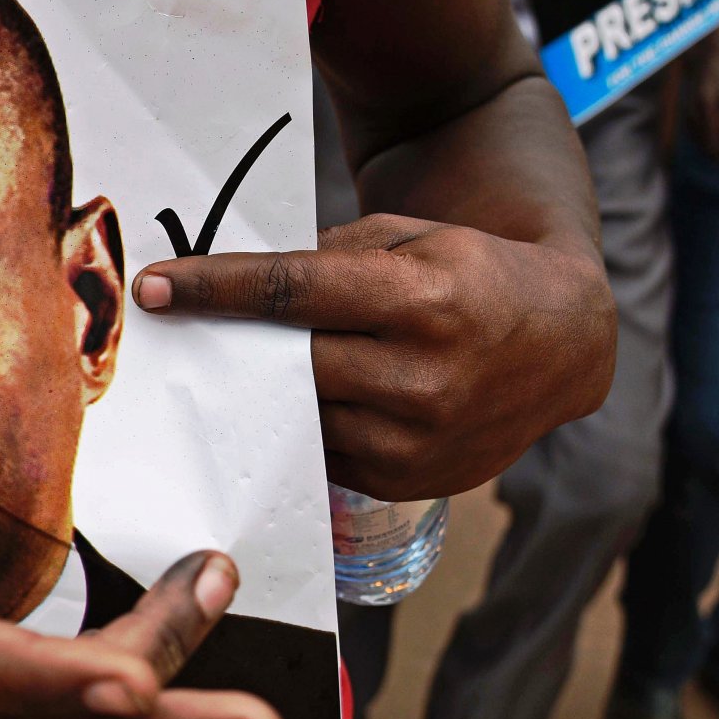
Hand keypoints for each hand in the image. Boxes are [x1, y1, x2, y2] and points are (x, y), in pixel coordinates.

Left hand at [133, 217, 615, 500]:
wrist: (563, 344)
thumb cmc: (473, 276)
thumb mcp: (413, 238)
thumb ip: (330, 256)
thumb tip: (238, 287)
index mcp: (422, 299)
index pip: (292, 292)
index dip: (215, 289)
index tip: (155, 287)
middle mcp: (423, 375)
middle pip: (288, 362)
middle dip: (235, 346)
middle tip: (188, 331)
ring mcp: (418, 438)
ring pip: (300, 414)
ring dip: (265, 393)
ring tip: (246, 369)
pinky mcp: (410, 480)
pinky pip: (326, 453)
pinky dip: (306, 426)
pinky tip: (299, 404)